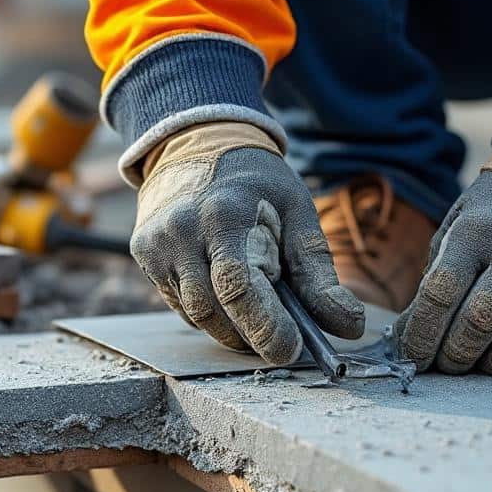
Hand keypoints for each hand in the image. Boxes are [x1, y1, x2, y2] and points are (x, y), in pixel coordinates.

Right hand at [131, 122, 363, 364]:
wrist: (198, 142)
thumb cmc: (256, 182)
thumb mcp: (297, 212)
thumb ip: (319, 272)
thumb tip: (347, 325)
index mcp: (224, 214)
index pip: (239, 288)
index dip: (266, 328)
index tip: (290, 350)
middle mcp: (182, 230)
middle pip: (213, 311)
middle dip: (250, 336)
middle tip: (280, 343)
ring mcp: (157, 244)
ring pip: (194, 315)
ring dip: (230, 329)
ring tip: (257, 320)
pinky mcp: (144, 254)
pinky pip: (179, 304)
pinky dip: (208, 313)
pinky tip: (227, 298)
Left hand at [393, 140, 491, 373]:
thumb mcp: (459, 227)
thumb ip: (435, 279)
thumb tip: (412, 339)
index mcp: (478, 230)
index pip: (439, 296)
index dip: (420, 337)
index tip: (413, 359)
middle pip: (478, 325)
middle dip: (454, 357)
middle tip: (446, 365)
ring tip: (479, 362)